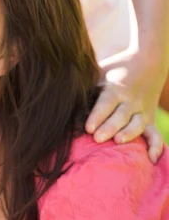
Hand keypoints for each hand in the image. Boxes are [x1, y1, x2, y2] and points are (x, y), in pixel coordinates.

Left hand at [85, 48, 166, 162]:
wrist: (148, 60)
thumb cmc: (114, 68)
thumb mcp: (100, 70)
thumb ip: (86, 82)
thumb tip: (62, 90)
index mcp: (115, 88)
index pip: (106, 103)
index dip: (97, 116)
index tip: (88, 128)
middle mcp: (130, 100)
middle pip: (120, 116)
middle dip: (109, 127)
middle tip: (97, 139)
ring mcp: (142, 110)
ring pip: (138, 124)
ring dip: (130, 133)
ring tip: (118, 142)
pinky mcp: (149, 118)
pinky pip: (155, 134)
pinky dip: (156, 146)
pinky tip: (151, 159)